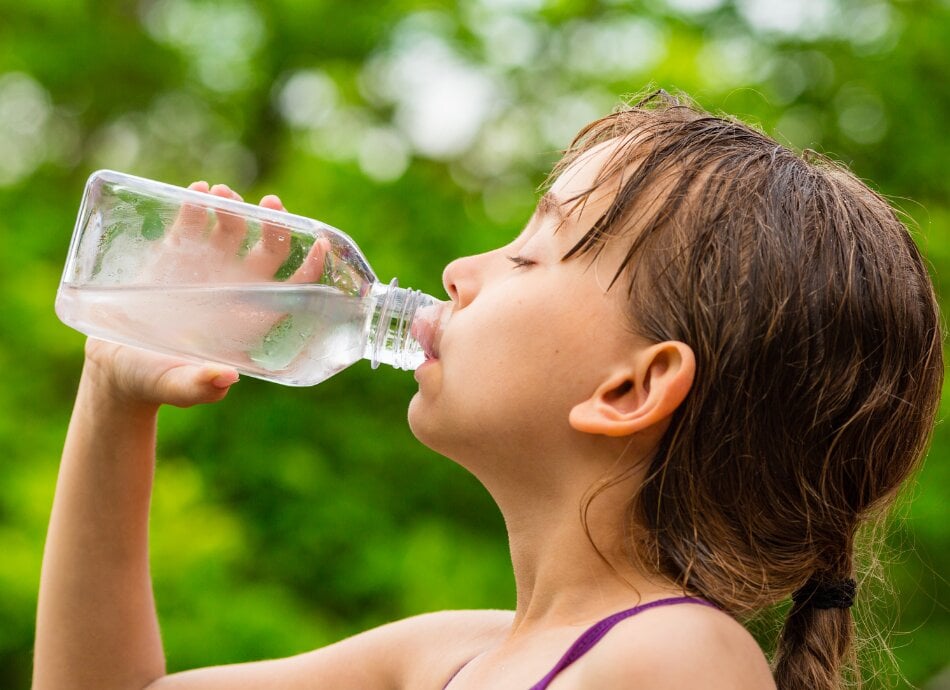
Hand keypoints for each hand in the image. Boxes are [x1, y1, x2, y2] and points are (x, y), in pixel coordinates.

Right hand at [83, 183, 328, 408]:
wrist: (117, 363)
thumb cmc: (155, 381)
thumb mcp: (176, 386)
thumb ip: (200, 386)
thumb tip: (225, 380)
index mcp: (250, 318)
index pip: (294, 289)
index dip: (311, 268)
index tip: (322, 245)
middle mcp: (236, 288)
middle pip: (270, 249)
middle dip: (276, 225)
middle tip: (271, 204)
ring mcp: (208, 266)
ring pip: (235, 227)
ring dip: (234, 206)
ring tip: (222, 192)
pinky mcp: (176, 252)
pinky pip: (193, 220)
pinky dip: (197, 203)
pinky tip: (199, 191)